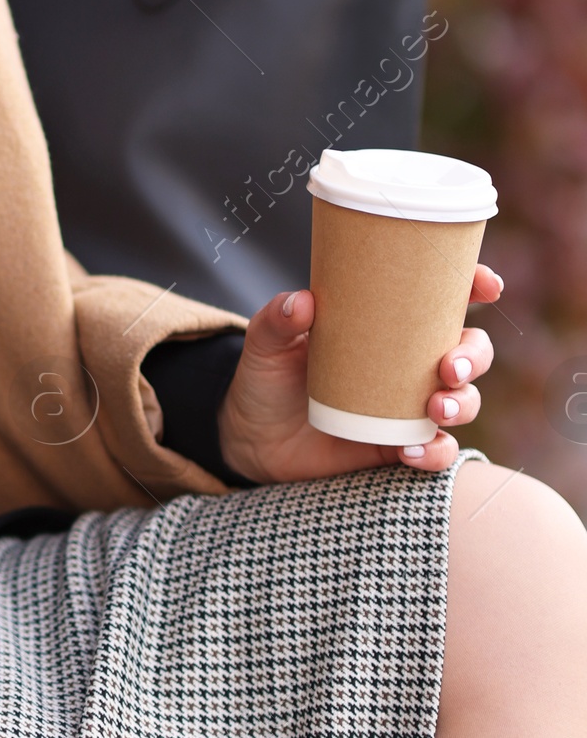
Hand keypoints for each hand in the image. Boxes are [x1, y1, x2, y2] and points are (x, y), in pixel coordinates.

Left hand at [215, 265, 502, 484]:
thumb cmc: (268, 377)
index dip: (473, 286)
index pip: (442, 300)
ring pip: (464, 401)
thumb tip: (302, 303)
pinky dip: (434, 452)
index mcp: (386, 325)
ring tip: (434, 407)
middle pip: (470, 352)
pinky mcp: (399, 447)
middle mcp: (409, 364)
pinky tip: (410, 450)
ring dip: (462, 403)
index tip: (485, 285)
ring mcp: (408, 407)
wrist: (252, 437)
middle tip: (450, 366)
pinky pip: (436, 452)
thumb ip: (278, 319)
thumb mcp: (266, 343)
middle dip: (474, 356)